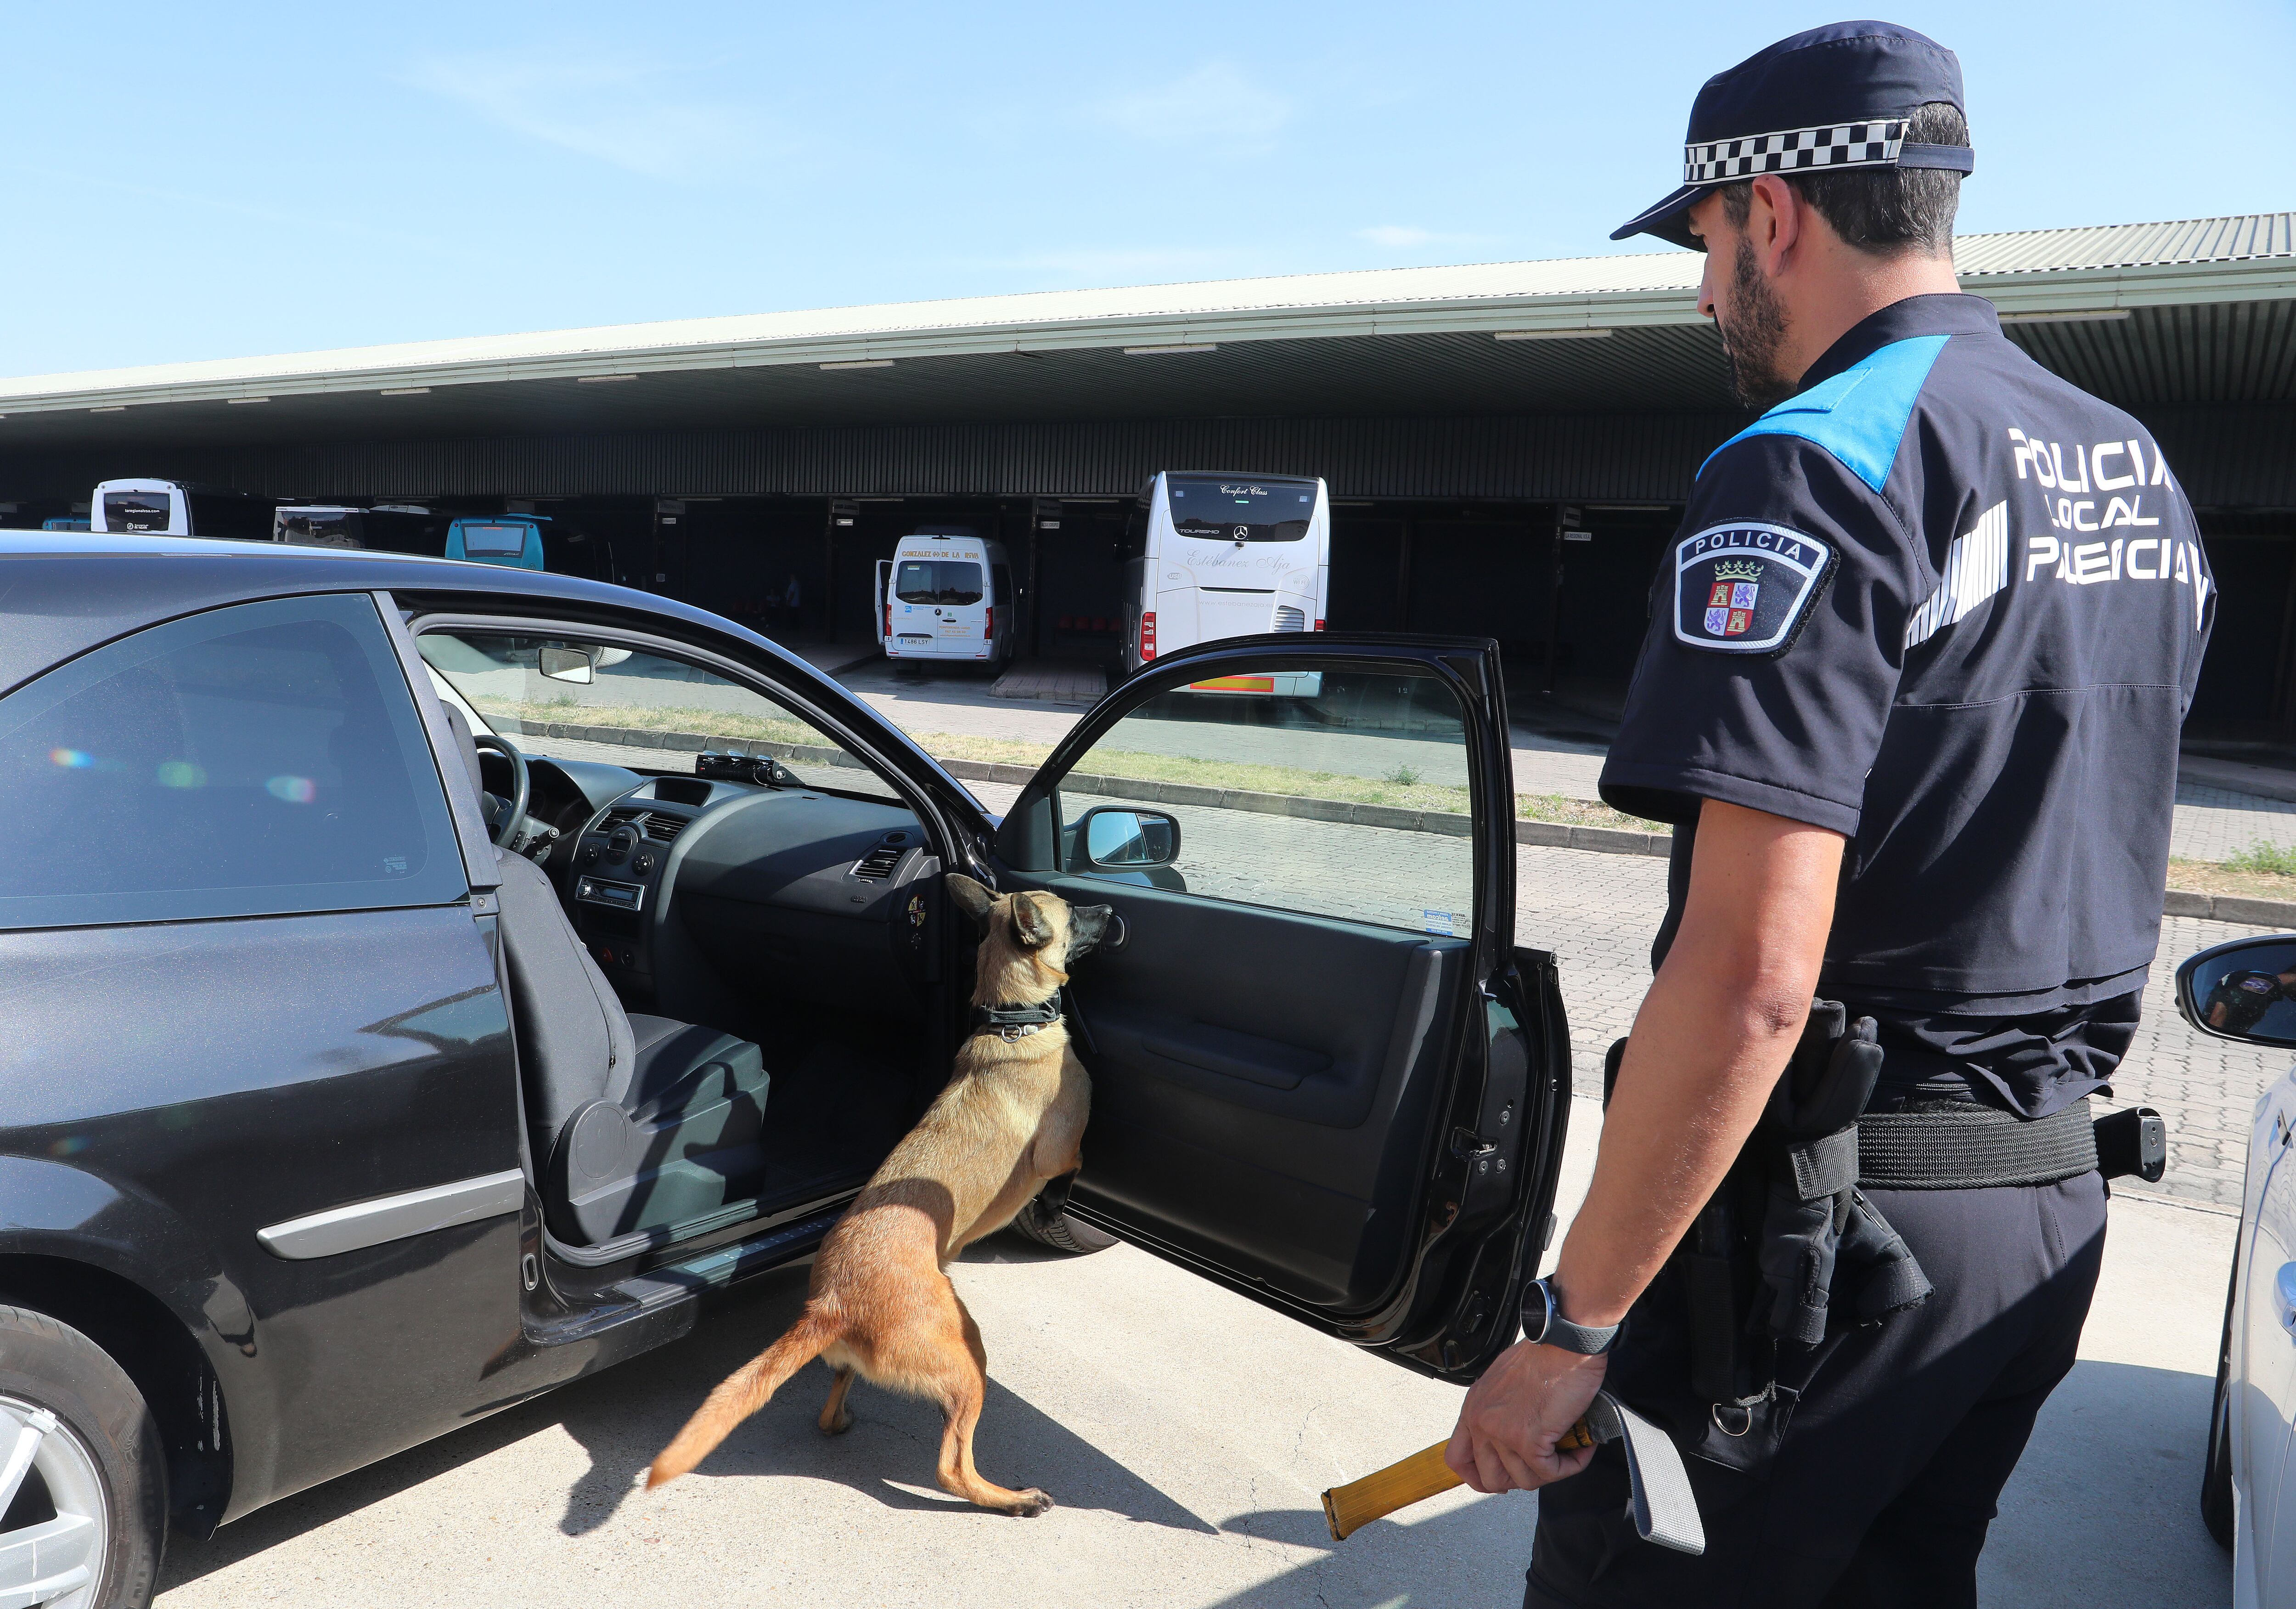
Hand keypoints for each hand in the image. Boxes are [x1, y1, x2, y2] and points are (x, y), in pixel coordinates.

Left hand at [1444, 1339, 1606, 1494]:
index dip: (1477, 1477)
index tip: (1499, 1478)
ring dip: (1550, 1471)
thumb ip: (1499, 1409)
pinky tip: (1580, 1448)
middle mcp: (1482, 1422)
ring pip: (1524, 1481)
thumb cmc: (1543, 1354)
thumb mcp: (1504, 1381)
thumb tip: (1510, 1435)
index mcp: (1473, 1407)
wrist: (1563, 1342)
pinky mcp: (1529, 1441)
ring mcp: (1503, 1434)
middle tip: (1543, 1465)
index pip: (1457, 1458)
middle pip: (1490, 1479)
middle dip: (1519, 1479)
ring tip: (1568, 1449)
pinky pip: (1551, 1473)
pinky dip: (1570, 1465)